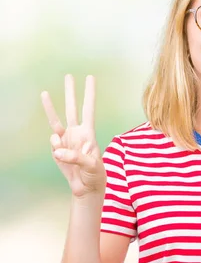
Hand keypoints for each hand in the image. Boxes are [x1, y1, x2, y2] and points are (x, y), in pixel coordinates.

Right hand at [41, 74, 105, 197]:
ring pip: (56, 120)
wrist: (85, 187)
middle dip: (70, 92)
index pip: (89, 109)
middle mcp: (77, 132)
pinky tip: (62, 156)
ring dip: (50, 107)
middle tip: (68, 75)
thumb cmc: (95, 175)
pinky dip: (55, 148)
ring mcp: (66, 139)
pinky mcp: (57, 149)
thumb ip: (77, 157)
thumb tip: (59, 149)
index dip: (89, 94)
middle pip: (72, 108)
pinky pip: (52, 142)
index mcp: (89, 133)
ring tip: (44, 93)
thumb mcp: (91, 165)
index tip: (90, 78)